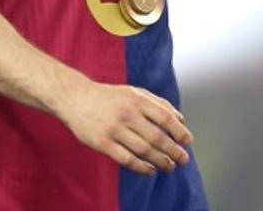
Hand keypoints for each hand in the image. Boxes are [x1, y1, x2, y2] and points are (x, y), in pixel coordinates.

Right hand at [56, 79, 193, 174]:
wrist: (75, 98)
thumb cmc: (109, 97)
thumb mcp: (134, 92)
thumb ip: (158, 103)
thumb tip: (181, 120)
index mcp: (137, 99)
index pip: (165, 117)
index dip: (179, 131)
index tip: (187, 141)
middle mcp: (127, 113)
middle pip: (157, 137)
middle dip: (174, 151)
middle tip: (183, 160)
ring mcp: (114, 129)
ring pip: (144, 151)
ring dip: (161, 161)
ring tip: (169, 166)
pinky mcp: (102, 143)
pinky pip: (127, 160)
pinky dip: (142, 168)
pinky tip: (150, 170)